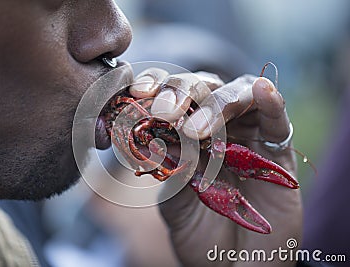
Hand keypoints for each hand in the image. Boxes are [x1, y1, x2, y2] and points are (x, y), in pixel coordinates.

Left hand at [129, 68, 301, 266]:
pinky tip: (263, 90)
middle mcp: (214, 125)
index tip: (138, 93)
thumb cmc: (200, 228)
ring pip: (237, 95)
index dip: (155, 86)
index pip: (170, 95)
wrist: (233, 263)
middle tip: (165, 112)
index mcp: (184, 132)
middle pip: (202, 87)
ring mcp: (246, 132)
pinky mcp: (277, 147)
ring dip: (217, 103)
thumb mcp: (174, 199)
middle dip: (182, 93)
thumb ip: (169, 168)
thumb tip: (157, 134)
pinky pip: (277, 118)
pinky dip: (272, 102)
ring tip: (197, 128)